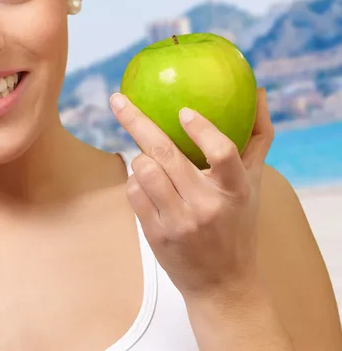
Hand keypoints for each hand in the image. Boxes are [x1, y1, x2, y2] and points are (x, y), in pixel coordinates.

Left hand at [110, 88, 273, 301]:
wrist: (223, 284)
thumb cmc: (238, 223)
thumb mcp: (253, 184)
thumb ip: (257, 138)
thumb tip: (259, 93)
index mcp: (235, 190)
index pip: (223, 153)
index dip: (202, 130)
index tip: (183, 111)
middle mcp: (206, 206)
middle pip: (165, 155)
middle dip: (136, 121)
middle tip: (118, 99)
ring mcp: (179, 222)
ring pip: (143, 170)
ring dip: (140, 158)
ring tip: (150, 160)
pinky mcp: (156, 234)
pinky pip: (133, 192)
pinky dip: (135, 181)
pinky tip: (146, 185)